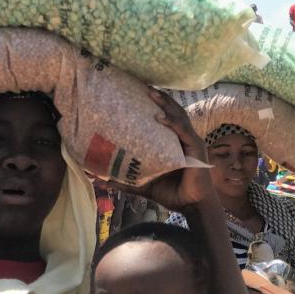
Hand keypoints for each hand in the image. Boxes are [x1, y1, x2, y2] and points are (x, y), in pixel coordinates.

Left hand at [113, 89, 213, 210]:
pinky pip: (184, 132)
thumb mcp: (143, 184)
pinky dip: (173, 123)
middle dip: (160, 98)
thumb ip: (124, 180)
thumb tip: (98, 179)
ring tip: (151, 94)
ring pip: (179, 117)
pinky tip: (160, 117)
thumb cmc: (171, 193)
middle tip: (143, 86)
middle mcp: (183, 139)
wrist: (191, 207)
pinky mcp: (196, 150)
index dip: (155, 105)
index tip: (138, 93)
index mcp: (173, 143)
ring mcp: (191, 142)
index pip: (165, 118)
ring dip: (166, 104)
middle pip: (173, 112)